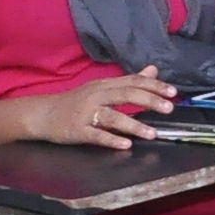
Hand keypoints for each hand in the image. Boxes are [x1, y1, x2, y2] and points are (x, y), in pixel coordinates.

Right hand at [36, 70, 175, 148]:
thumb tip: (153, 70)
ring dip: (134, 125)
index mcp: (104, 85)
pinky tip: (125, 145)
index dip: (154, 86)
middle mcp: (96, 96)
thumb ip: (128, 81)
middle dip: (149, 101)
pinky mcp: (76, 130)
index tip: (173, 92)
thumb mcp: (101, 87)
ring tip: (152, 133)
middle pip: (125, 95)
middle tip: (169, 108)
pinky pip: (95, 135)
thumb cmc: (75, 102)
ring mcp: (85, 113)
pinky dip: (111, 139)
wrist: (41, 114)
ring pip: (112, 117)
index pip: (133, 81)